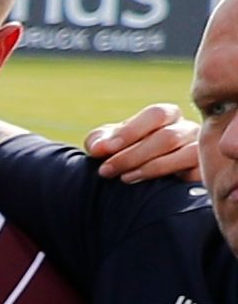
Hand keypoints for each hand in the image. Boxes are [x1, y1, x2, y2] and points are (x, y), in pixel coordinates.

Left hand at [83, 97, 204, 183]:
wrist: (134, 182)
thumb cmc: (121, 155)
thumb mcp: (106, 146)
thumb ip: (98, 141)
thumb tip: (99, 148)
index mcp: (165, 116)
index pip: (156, 115)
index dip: (130, 131)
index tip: (104, 150)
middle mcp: (186, 129)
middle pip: (168, 137)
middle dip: (133, 155)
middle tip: (106, 171)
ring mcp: (199, 149)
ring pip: (187, 153)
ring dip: (153, 167)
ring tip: (125, 179)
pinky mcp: (203, 172)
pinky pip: (197, 173)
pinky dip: (175, 180)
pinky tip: (154, 188)